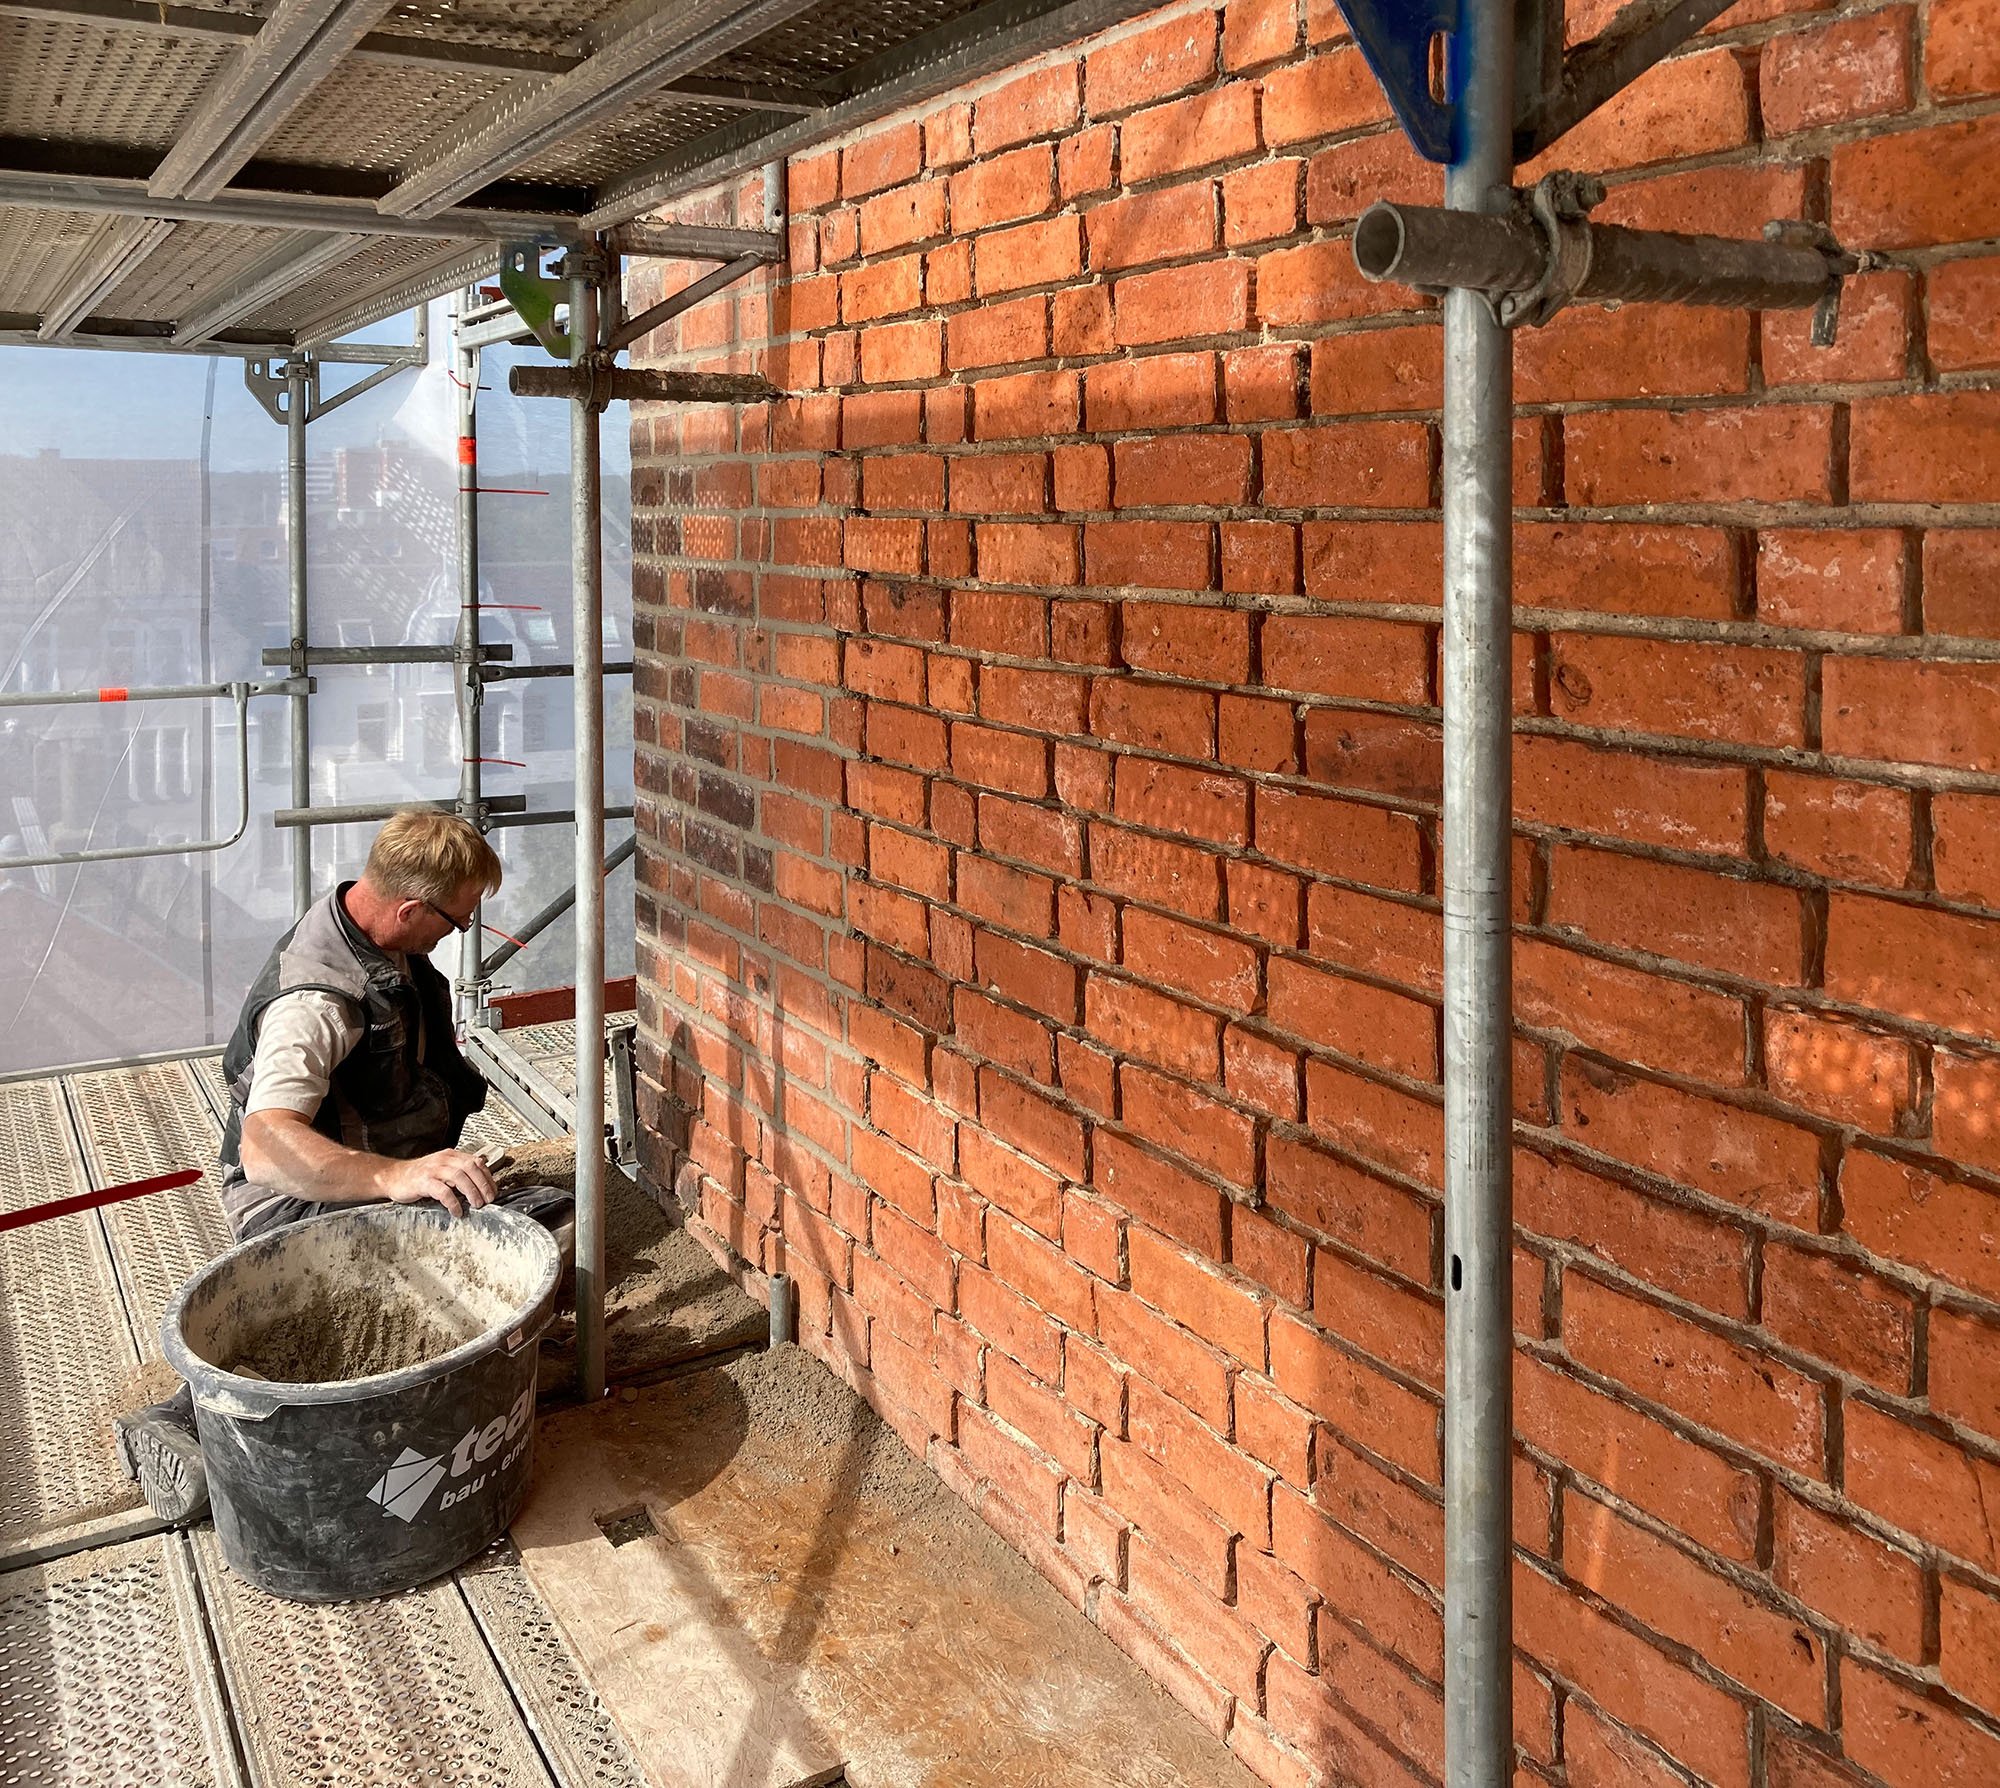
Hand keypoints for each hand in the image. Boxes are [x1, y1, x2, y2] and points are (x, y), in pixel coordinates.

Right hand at [381, 1149, 497, 1218]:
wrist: (393, 1177)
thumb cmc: (419, 1176)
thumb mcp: (442, 1170)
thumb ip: (459, 1172)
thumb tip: (480, 1183)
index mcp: (450, 1156)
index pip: (476, 1162)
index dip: (488, 1177)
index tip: (493, 1191)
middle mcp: (443, 1160)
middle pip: (471, 1167)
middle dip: (483, 1184)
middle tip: (488, 1199)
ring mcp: (433, 1170)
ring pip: (459, 1177)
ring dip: (472, 1192)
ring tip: (476, 1205)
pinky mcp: (423, 1182)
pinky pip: (443, 1191)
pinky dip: (453, 1202)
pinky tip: (457, 1210)